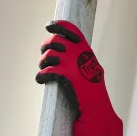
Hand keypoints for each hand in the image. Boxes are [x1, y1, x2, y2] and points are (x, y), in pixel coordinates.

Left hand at [36, 20, 123, 135]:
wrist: (96, 109)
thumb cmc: (91, 92)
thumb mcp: (89, 70)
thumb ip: (79, 59)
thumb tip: (62, 53)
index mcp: (86, 51)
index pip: (72, 31)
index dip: (59, 26)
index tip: (49, 26)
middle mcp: (81, 54)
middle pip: (57, 41)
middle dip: (46, 47)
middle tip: (43, 55)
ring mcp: (74, 64)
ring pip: (50, 55)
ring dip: (43, 62)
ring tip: (43, 69)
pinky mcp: (67, 77)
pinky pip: (48, 71)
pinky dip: (41, 75)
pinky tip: (40, 80)